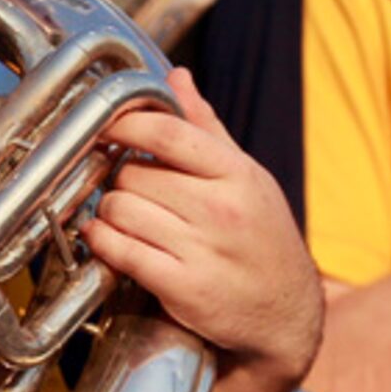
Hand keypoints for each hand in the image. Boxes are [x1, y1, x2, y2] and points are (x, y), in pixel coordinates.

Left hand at [84, 68, 322, 385]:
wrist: (287, 315)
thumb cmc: (262, 237)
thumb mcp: (246, 176)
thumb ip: (206, 127)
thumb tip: (177, 76)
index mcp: (237, 174)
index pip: (165, 132)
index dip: (123, 123)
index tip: (105, 126)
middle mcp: (221, 210)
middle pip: (132, 173)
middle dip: (120, 177)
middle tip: (128, 187)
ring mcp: (203, 252)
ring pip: (119, 209)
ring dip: (109, 211)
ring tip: (123, 215)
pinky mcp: (184, 289)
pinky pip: (120, 252)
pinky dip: (102, 241)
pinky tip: (106, 238)